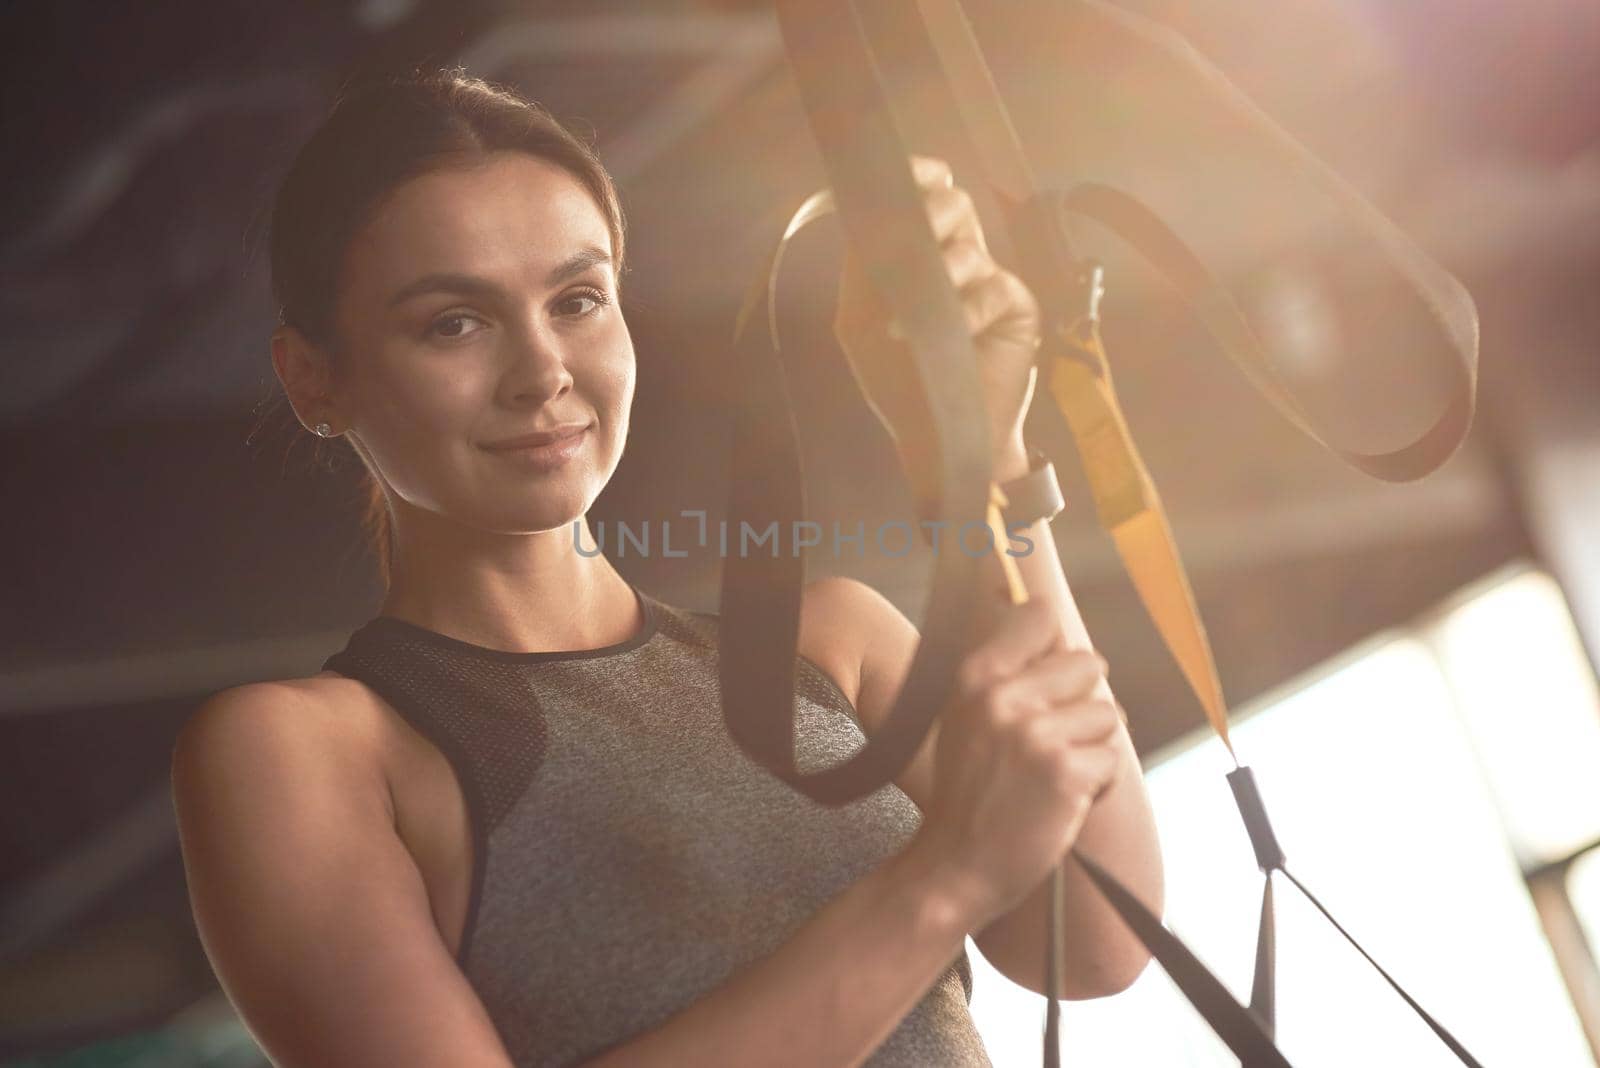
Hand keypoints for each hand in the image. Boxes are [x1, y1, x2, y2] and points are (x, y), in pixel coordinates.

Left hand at [833, 154, 1041, 478]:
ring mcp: (987, 283)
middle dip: (930, 214)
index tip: (909, 174)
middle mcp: (955, 259)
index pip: (924, 195)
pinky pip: (994, 289)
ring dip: (941, 271)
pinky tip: (951, 334)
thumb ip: (859, 274)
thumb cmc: (899, 379)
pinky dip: (967, 311)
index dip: (919, 175)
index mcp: (918, 254)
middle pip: (953, 203)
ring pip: (971, 245)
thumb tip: (863, 226)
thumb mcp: (861, 325)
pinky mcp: (1016, 309)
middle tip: (912, 241)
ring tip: (917, 310)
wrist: (937, 435)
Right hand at [910, 597, 1124, 927]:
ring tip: (1054, 772)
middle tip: (1052, 738)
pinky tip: (1062, 799)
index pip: (1039, 615)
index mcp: (975, 676)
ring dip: (1091, 746)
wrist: (955, 866)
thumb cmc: (969, 791)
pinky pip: (1110, 759)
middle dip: (1081, 701)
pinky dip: (1096, 783)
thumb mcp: (965, 716)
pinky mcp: (1064, 772)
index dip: (1055, 643)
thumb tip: (1054, 624)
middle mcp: (1002, 696)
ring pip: (1106, 714)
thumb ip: (1004, 671)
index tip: (1049, 668)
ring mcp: (1034, 734)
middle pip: (1087, 664)